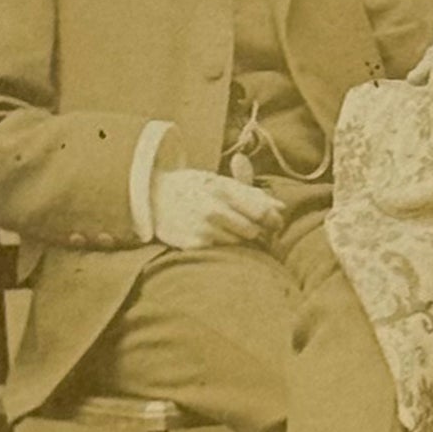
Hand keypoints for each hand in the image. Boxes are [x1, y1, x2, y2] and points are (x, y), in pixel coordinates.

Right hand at [149, 167, 285, 249]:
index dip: (273, 220)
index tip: (275, 223)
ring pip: (239, 243)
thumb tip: (281, 208)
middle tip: (249, 227)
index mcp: (223, 189)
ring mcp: (203, 229)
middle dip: (256, 231)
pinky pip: (221, 250)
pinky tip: (209, 234)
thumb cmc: (192, 187)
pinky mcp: (194, 245)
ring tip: (222, 227)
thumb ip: (251, 193)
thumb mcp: (218, 181)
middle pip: (253, 231)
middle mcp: (213, 210)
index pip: (261, 212)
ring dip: (237, 238)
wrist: (152, 198)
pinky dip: (220, 245)